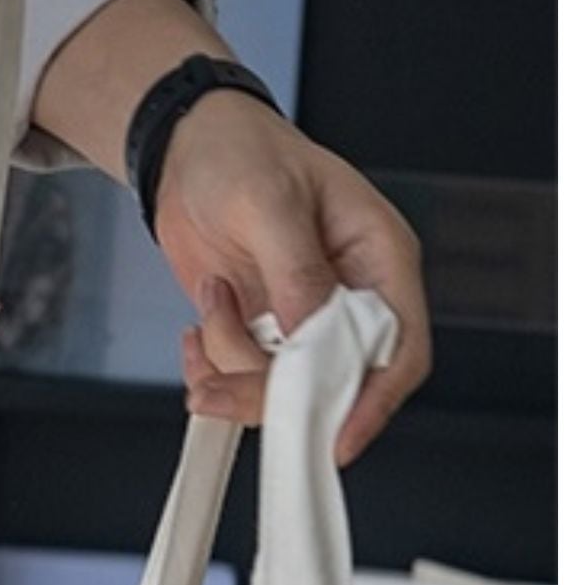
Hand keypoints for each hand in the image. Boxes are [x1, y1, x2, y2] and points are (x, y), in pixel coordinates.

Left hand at [154, 93, 429, 464]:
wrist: (185, 148)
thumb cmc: (241, 151)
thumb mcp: (269, 200)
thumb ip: (296, 270)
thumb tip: (314, 334)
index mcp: (379, 258)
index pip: (400, 347)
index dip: (374, 399)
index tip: (336, 436)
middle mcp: (347, 296)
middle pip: (337, 382)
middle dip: (274, 392)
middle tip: (220, 386)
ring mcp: (301, 318)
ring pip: (279, 386)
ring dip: (230, 364)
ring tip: (211, 301)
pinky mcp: (259, 329)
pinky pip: (239, 375)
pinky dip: (209, 366)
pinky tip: (197, 328)